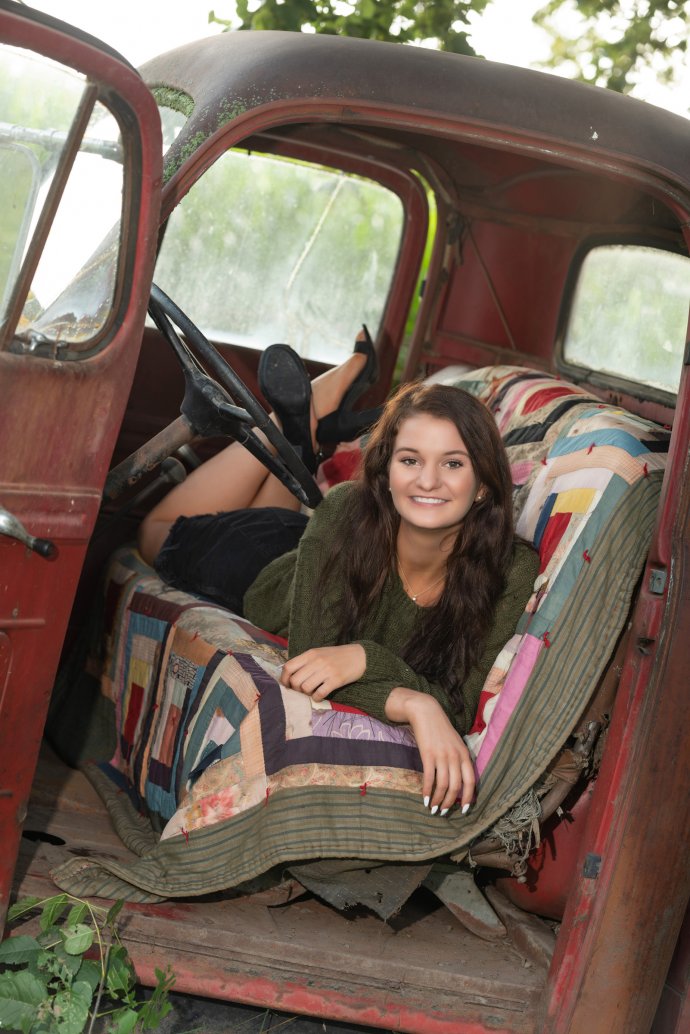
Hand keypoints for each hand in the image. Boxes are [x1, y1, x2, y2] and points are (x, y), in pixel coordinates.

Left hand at [280, 644, 365, 700]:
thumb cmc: (336, 656)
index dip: (284, 678)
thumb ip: (305, 662)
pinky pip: (319, 694)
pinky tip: (319, 696)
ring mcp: (326, 671)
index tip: (287, 685)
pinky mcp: (336, 680)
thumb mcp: (319, 653)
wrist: (359, 656)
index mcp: (310, 654)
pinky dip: (316, 698)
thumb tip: (289, 676)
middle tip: (301, 690)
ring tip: (311, 692)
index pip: (289, 667)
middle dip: (295, 689)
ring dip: (306, 694)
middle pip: (295, 680)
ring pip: (306, 688)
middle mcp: (317, 661)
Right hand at [385, 687, 474, 814]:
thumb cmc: (441, 729)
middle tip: (444, 812)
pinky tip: (424, 799)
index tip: (463, 810)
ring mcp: (442, 755)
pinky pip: (429, 778)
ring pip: (443, 785)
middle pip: (456, 786)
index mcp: (464, 754)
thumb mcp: (456, 743)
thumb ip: (459, 760)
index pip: (471, 781)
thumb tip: (460, 782)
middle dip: (450, 803)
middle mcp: (455, 756)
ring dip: (438, 800)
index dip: (468, 797)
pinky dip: (427, 791)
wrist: (426, 712)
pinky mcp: (428, 755)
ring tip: (433, 808)